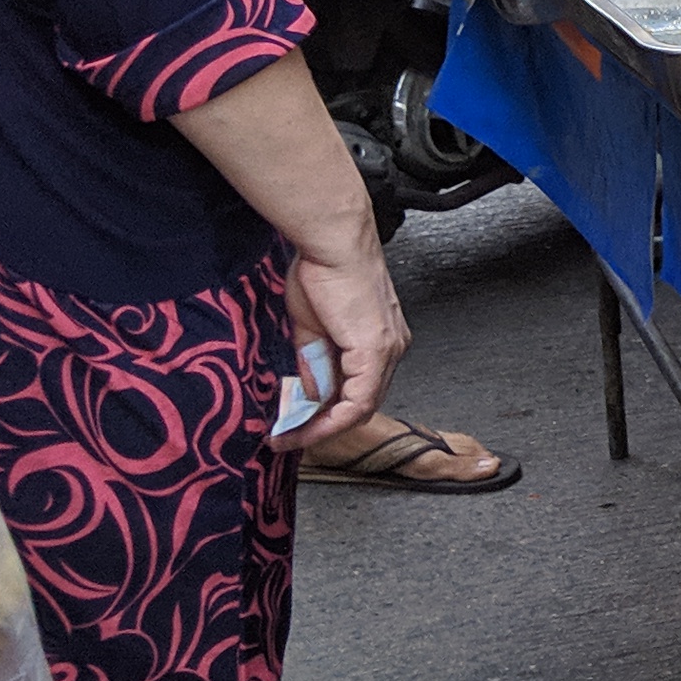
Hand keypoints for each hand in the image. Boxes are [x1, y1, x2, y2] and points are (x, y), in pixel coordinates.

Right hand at [280, 230, 407, 450]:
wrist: (333, 244)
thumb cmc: (323, 274)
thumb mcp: (313, 330)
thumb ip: (316, 366)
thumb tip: (310, 398)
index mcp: (381, 343)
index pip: (360, 392)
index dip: (327, 416)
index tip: (294, 428)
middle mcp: (392, 349)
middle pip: (362, 403)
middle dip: (322, 425)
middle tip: (288, 436)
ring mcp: (388, 350)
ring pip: (362, 406)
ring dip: (323, 425)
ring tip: (290, 434)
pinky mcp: (376, 349)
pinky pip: (359, 399)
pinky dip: (332, 417)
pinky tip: (304, 424)